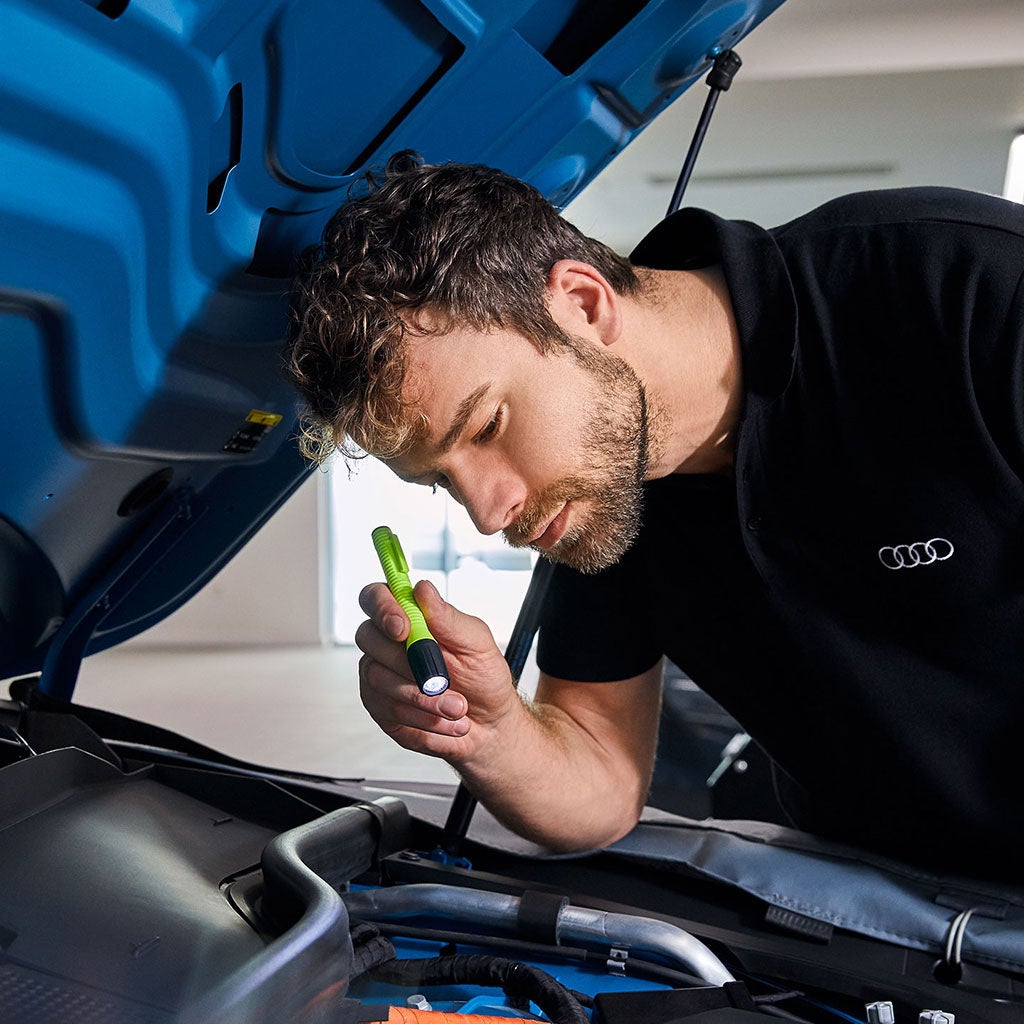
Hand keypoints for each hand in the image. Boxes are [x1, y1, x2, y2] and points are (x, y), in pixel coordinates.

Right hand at [355, 580, 519, 763]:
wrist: (488, 724)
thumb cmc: (482, 677)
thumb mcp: (476, 644)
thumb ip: (448, 618)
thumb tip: (423, 588)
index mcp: (411, 617)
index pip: (376, 597)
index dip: (382, 607)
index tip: (403, 628)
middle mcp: (388, 643)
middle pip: (368, 637)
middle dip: (405, 661)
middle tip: (441, 679)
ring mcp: (379, 675)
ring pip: (379, 678)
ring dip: (423, 696)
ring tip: (457, 707)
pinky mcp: (380, 707)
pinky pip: (388, 709)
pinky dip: (422, 717)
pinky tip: (445, 720)